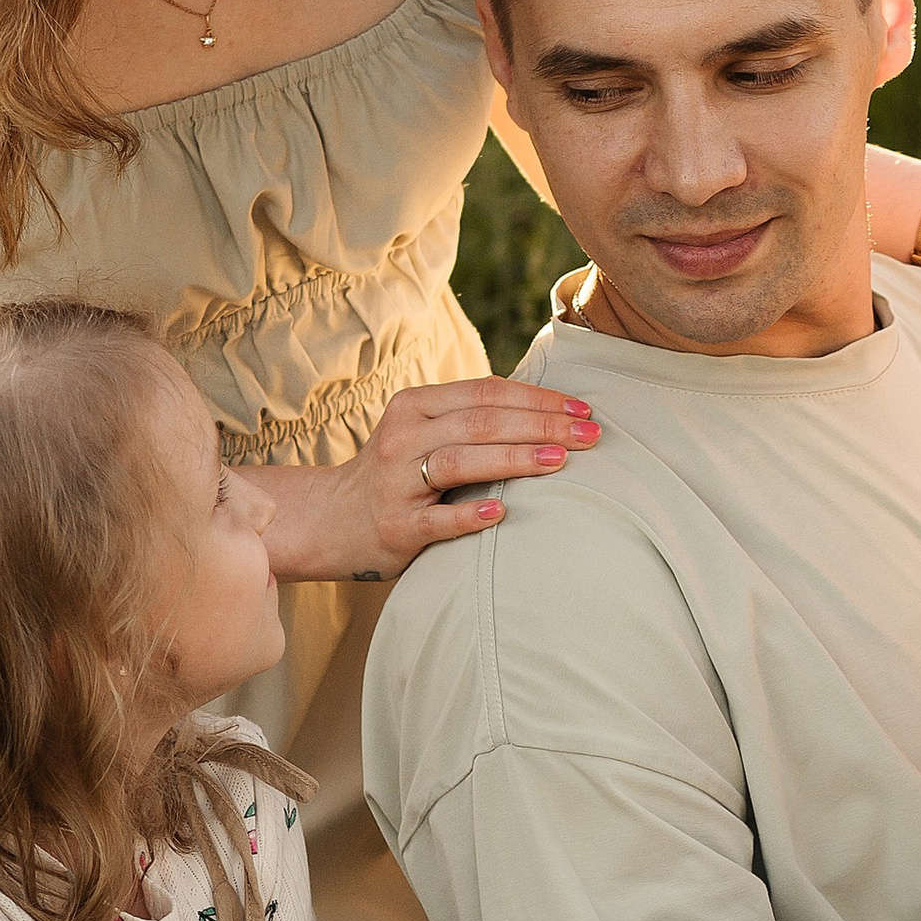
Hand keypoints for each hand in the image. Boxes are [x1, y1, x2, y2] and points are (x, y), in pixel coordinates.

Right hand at [298, 379, 599, 583]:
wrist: (330, 521)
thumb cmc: (397, 475)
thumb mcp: (424, 434)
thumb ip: (469, 420)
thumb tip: (549, 410)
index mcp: (415, 406)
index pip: (485, 393)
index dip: (537, 398)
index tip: (583, 408)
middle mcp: (402, 437)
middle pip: (480, 423)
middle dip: (541, 424)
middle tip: (590, 433)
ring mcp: (396, 483)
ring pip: (459, 461)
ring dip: (513, 458)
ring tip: (559, 459)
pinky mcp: (394, 527)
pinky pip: (434, 519)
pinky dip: (466, 516)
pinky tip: (499, 514)